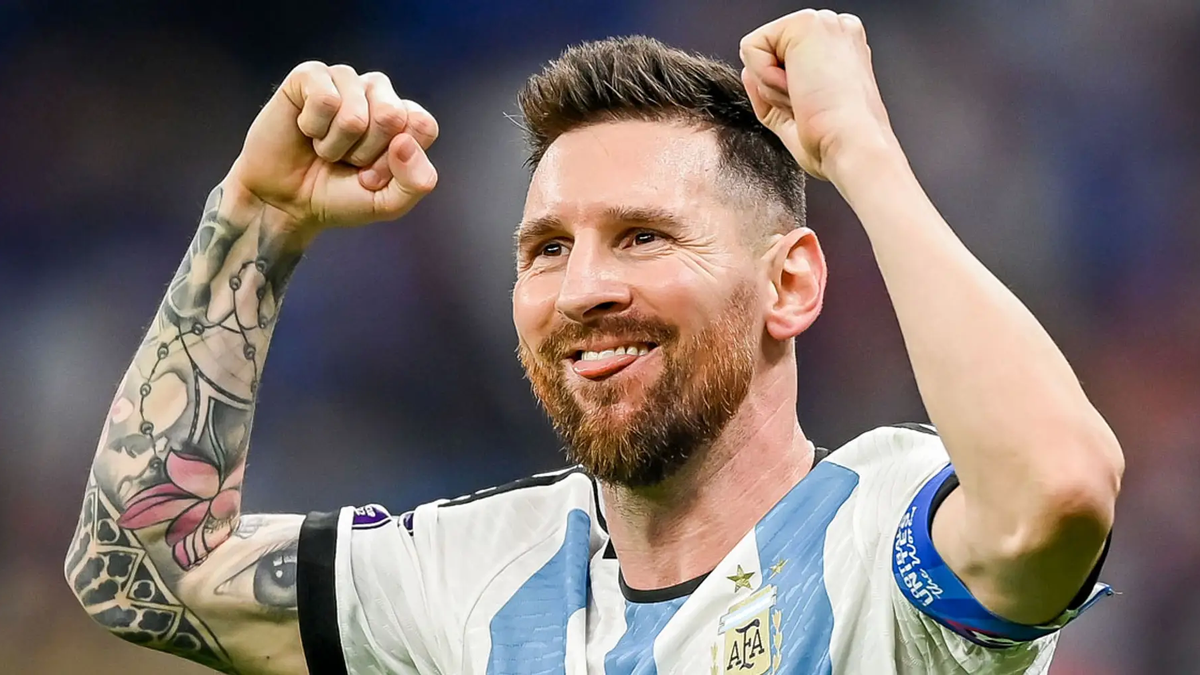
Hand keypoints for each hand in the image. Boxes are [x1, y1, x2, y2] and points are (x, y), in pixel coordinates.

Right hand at [226, 62, 438, 233]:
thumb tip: (404, 142)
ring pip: (355, 114)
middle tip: (347, 161)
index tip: (373, 176)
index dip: (396, 162)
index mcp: (404, 117)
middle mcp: (378, 92)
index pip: (422, 126)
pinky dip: (313, 128)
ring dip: (336, 145)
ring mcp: (345, 80)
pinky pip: (324, 100)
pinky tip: (307, 131)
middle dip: (365, 153)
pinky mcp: (310, 75)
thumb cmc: (339, 197)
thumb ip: (416, 182)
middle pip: (392, 116)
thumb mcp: (388, 203)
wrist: (285, 202)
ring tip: (325, 149)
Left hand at [740, 9, 896, 181]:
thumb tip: (748, 71)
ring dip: (772, 86)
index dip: (783, 92)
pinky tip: (797, 88)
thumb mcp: (793, 115)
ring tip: (806, 98)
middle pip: (769, 54)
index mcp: (841, 50)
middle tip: (808, 105)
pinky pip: (751, 48)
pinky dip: (765, 78)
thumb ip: (770, 88)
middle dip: (775, 88)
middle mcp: (835, 31)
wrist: (852, 146)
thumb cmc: (836, 141)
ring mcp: (823, 23)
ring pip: (759, 50)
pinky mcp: (806, 23)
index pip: (785, 60)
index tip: (812, 109)